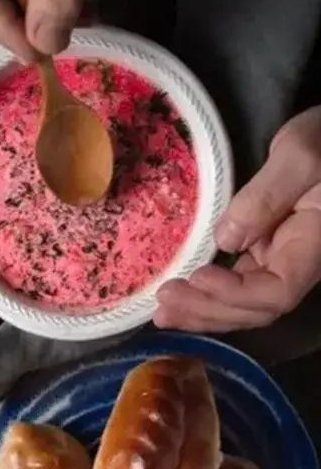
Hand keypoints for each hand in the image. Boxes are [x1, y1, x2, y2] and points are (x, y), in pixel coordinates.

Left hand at [157, 106, 320, 331]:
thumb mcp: (299, 155)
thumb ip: (265, 197)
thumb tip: (226, 241)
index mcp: (315, 245)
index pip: (278, 291)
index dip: (236, 294)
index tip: (198, 277)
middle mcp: (299, 261)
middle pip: (256, 307)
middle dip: (209, 309)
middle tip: (164, 303)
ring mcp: (281, 259)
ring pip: (245, 303)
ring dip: (203, 311)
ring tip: (163, 313)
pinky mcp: (265, 251)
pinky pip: (237, 285)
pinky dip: (207, 296)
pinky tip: (178, 302)